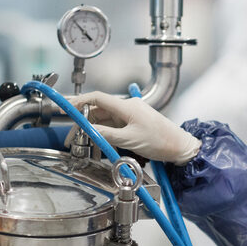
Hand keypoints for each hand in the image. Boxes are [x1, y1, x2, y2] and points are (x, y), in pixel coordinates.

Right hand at [68, 91, 200, 164]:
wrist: (180, 147)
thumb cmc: (161, 142)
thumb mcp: (130, 140)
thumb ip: (107, 134)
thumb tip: (89, 131)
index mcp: (127, 106)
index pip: (97, 98)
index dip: (79, 102)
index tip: (66, 108)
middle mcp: (128, 107)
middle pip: (98, 111)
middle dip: (83, 123)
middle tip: (72, 138)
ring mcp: (131, 115)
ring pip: (105, 120)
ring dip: (93, 131)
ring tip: (83, 144)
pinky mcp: (134, 123)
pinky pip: (114, 126)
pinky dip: (105, 134)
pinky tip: (99, 144)